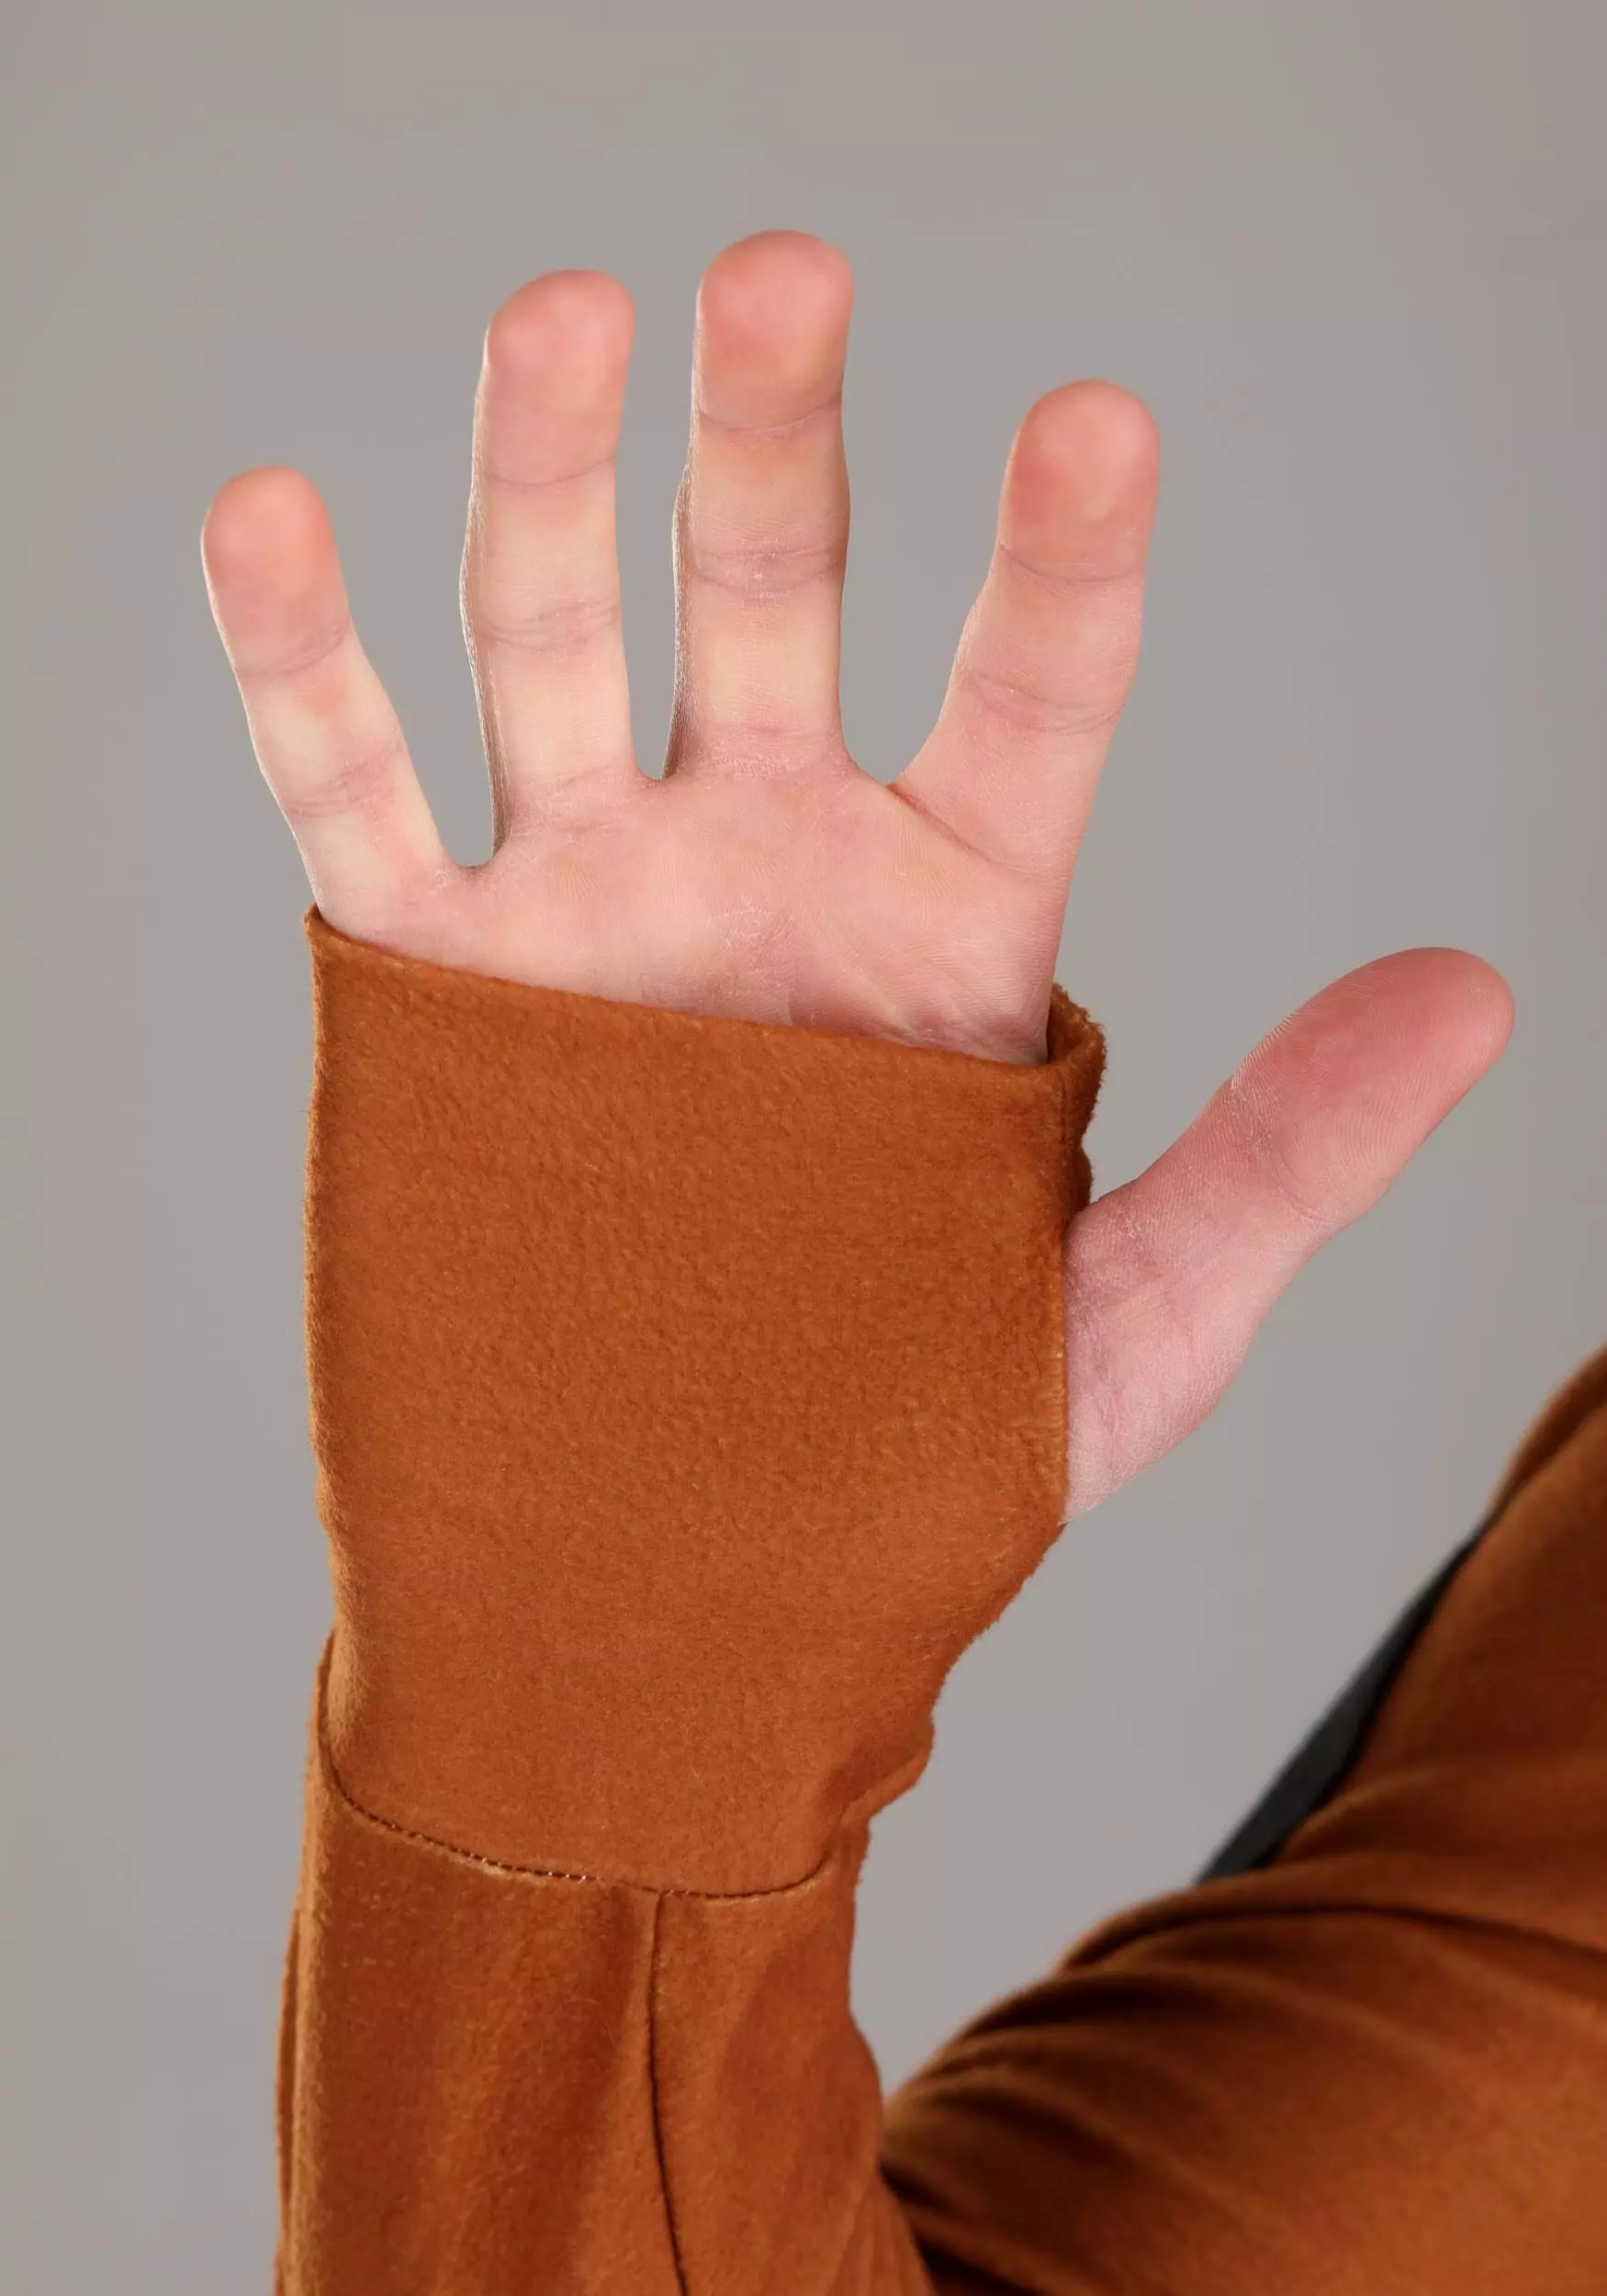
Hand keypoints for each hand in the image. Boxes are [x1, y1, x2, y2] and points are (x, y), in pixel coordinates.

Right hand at [201, 228, 1511, 1513]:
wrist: (686, 1579)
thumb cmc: (914, 1453)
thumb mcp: (1134, 1323)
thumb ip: (1290, 1148)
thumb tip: (1481, 991)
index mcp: (951, 922)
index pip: (1026, 703)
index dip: (1061, 568)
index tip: (1094, 425)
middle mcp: (770, 867)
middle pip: (768, 605)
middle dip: (773, 441)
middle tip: (784, 274)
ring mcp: (596, 906)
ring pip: (555, 649)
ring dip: (548, 480)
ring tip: (563, 314)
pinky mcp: (441, 983)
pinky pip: (353, 805)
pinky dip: (301, 668)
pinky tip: (268, 516)